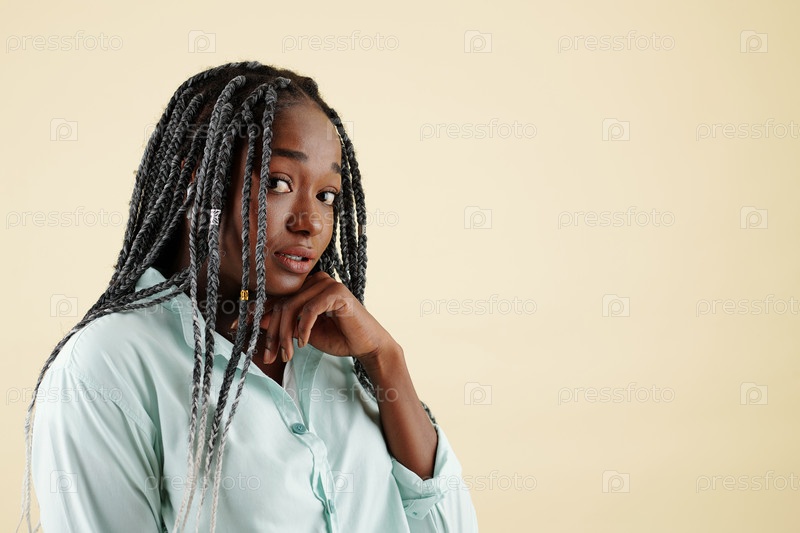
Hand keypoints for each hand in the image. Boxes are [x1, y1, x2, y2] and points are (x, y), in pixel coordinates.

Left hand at [256, 271, 396, 363]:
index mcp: (307, 288)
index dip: (255, 312)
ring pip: (292, 307)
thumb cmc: (338, 337)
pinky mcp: (337, 292)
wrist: (366, 345)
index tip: (235, 326)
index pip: (277, 299)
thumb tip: (257, 321)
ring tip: (288, 354)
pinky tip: (304, 343)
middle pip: (281, 304)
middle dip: (272, 333)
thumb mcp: (304, 333)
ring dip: (286, 335)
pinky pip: (309, 309)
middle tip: (270, 356)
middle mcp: (315, 281)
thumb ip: (285, 324)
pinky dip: (304, 328)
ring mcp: (326, 283)